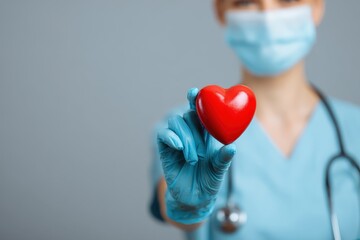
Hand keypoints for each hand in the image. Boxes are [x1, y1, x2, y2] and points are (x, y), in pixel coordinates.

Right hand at [157, 88, 235, 223]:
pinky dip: (171, 137)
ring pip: (176, 123)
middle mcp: (190, 135)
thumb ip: (223, 159)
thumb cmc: (208, 183)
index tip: (194, 92)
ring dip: (186, 137)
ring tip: (193, 158)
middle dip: (194, 128)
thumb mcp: (218, 171)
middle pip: (187, 115)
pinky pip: (163, 135)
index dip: (196, 100)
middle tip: (201, 152)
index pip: (200, 112)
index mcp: (204, 135)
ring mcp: (176, 142)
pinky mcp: (165, 151)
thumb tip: (232, 147)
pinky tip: (179, 147)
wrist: (194, 200)